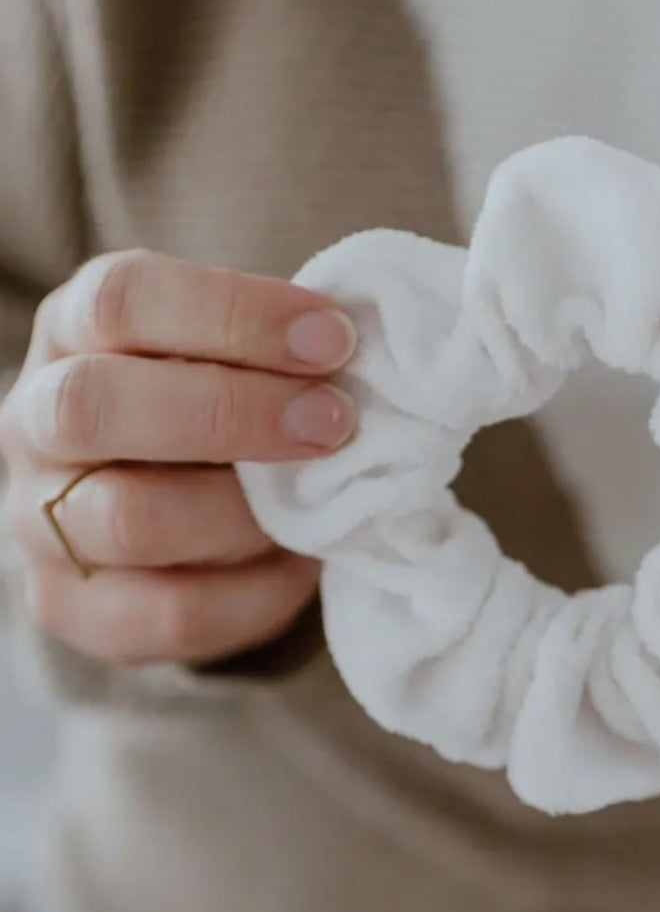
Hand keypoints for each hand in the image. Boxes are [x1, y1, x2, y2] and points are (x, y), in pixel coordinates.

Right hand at [0, 251, 356, 662]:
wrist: (176, 517)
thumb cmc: (228, 409)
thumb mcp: (242, 359)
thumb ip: (283, 351)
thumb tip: (370, 356)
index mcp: (77, 330)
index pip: (123, 299)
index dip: (235, 313)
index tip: (336, 338)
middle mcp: (36, 420)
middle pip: (95, 405)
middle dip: (234, 412)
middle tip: (336, 422)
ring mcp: (40, 521)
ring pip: (130, 518)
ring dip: (247, 512)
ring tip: (320, 502)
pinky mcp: (75, 608)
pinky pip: (172, 612)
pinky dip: (258, 591)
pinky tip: (302, 563)